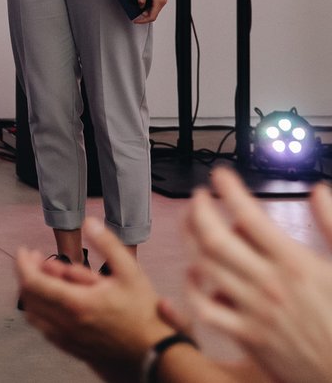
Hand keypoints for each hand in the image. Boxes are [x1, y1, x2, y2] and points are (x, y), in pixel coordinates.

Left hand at [16, 219, 172, 381]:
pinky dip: (40, 310)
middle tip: (36, 259)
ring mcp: (67, 339)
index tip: (25, 250)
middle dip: (26, 273)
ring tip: (46, 277)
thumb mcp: (131, 272)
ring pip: (33, 315)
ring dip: (32, 293)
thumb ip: (108, 244)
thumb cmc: (144, 313)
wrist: (157, 353)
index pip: (31, 282)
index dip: (22, 263)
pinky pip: (44, 329)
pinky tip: (55, 299)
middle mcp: (65, 323)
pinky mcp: (72, 348)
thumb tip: (88, 222)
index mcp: (75, 303)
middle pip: (27, 296)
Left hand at [133, 0, 167, 23]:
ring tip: (137, 11)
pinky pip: (155, 5)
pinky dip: (149, 7)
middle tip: (135, 17)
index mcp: (159, 1)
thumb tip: (140, 6)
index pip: (152, 16)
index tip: (136, 20)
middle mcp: (162, 1)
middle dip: (144, 17)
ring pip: (154, 10)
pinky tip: (142, 5)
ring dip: (146, 12)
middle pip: (153, 14)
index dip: (143, 20)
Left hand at [185, 168, 331, 382]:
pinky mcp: (247, 336)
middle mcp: (269, 284)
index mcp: (295, 264)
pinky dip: (192, 288)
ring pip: (204, 267)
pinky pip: (205, 308)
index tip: (220, 175)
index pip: (250, 216)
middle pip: (214, 238)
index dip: (229, 190)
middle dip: (199, 210)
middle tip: (200, 196)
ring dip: (191, 240)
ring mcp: (254, 311)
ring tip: (192, 224)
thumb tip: (319, 191)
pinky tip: (194, 273)